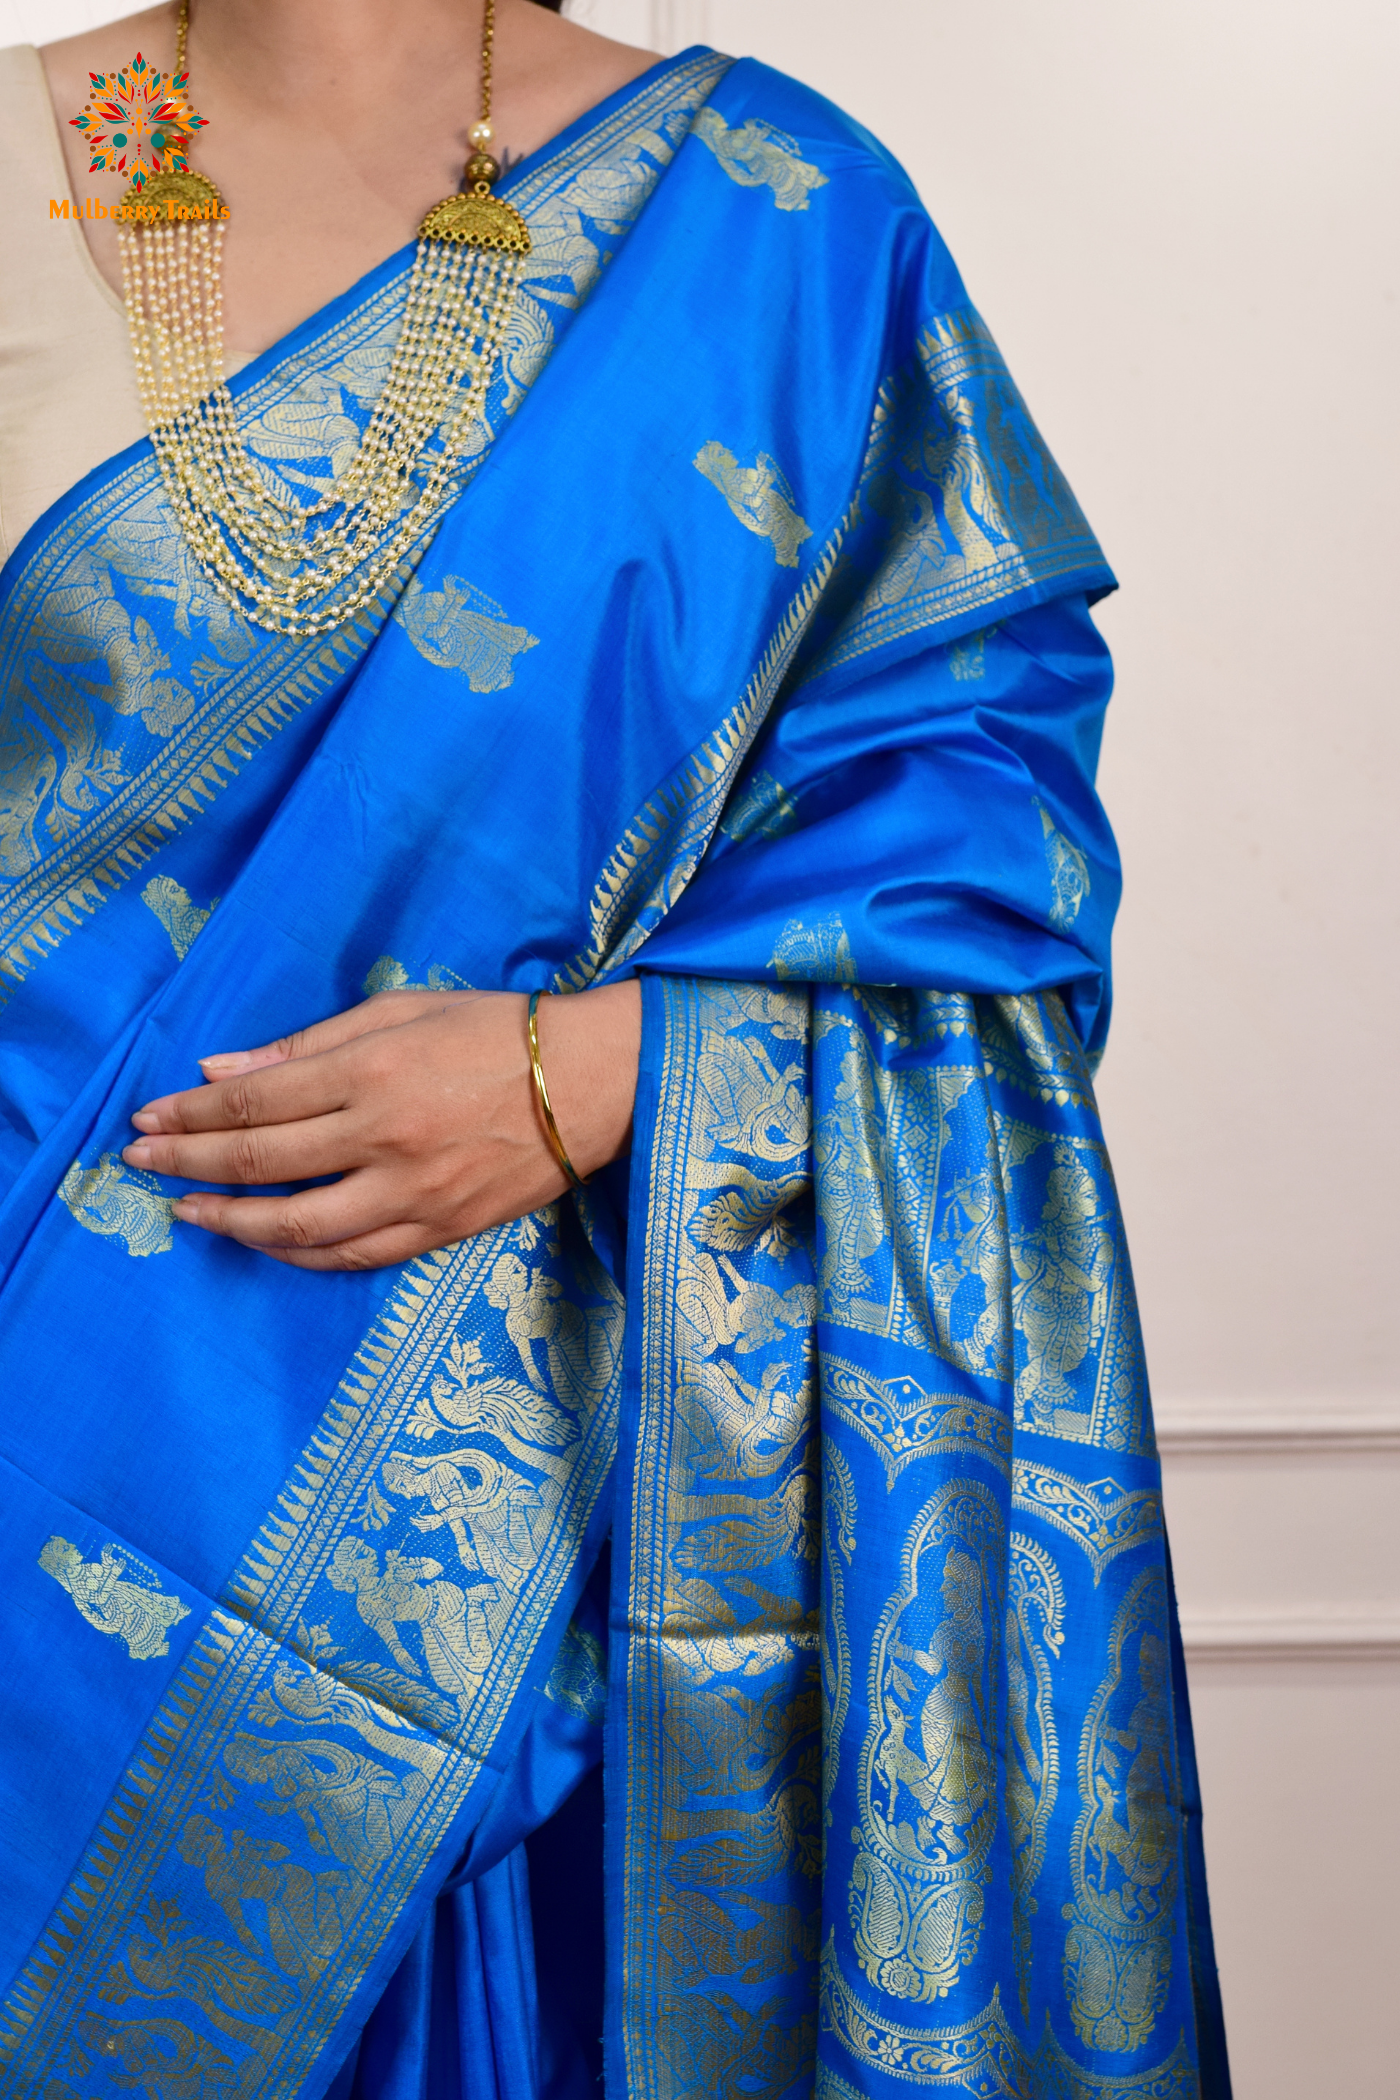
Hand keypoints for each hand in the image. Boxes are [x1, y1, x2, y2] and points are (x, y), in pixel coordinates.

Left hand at [119, 982, 640, 1270]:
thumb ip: (309, 1044)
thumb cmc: (497, 1031)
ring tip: (189, 1211)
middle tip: (140, 1162)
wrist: (595, 1084)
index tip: (147, 1118)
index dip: (190, 1115)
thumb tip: (221, 1071)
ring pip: (298, 1227)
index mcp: (372, 1071)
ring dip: (231, 1222)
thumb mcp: (402, 1009)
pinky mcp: (440, 1228)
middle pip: (261, 1163)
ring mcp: (413, 1192)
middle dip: (188, 1164)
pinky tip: (265, 1241)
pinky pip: (353, 1255)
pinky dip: (298, 1255)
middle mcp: (384, 1137)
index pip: (254, 1102)